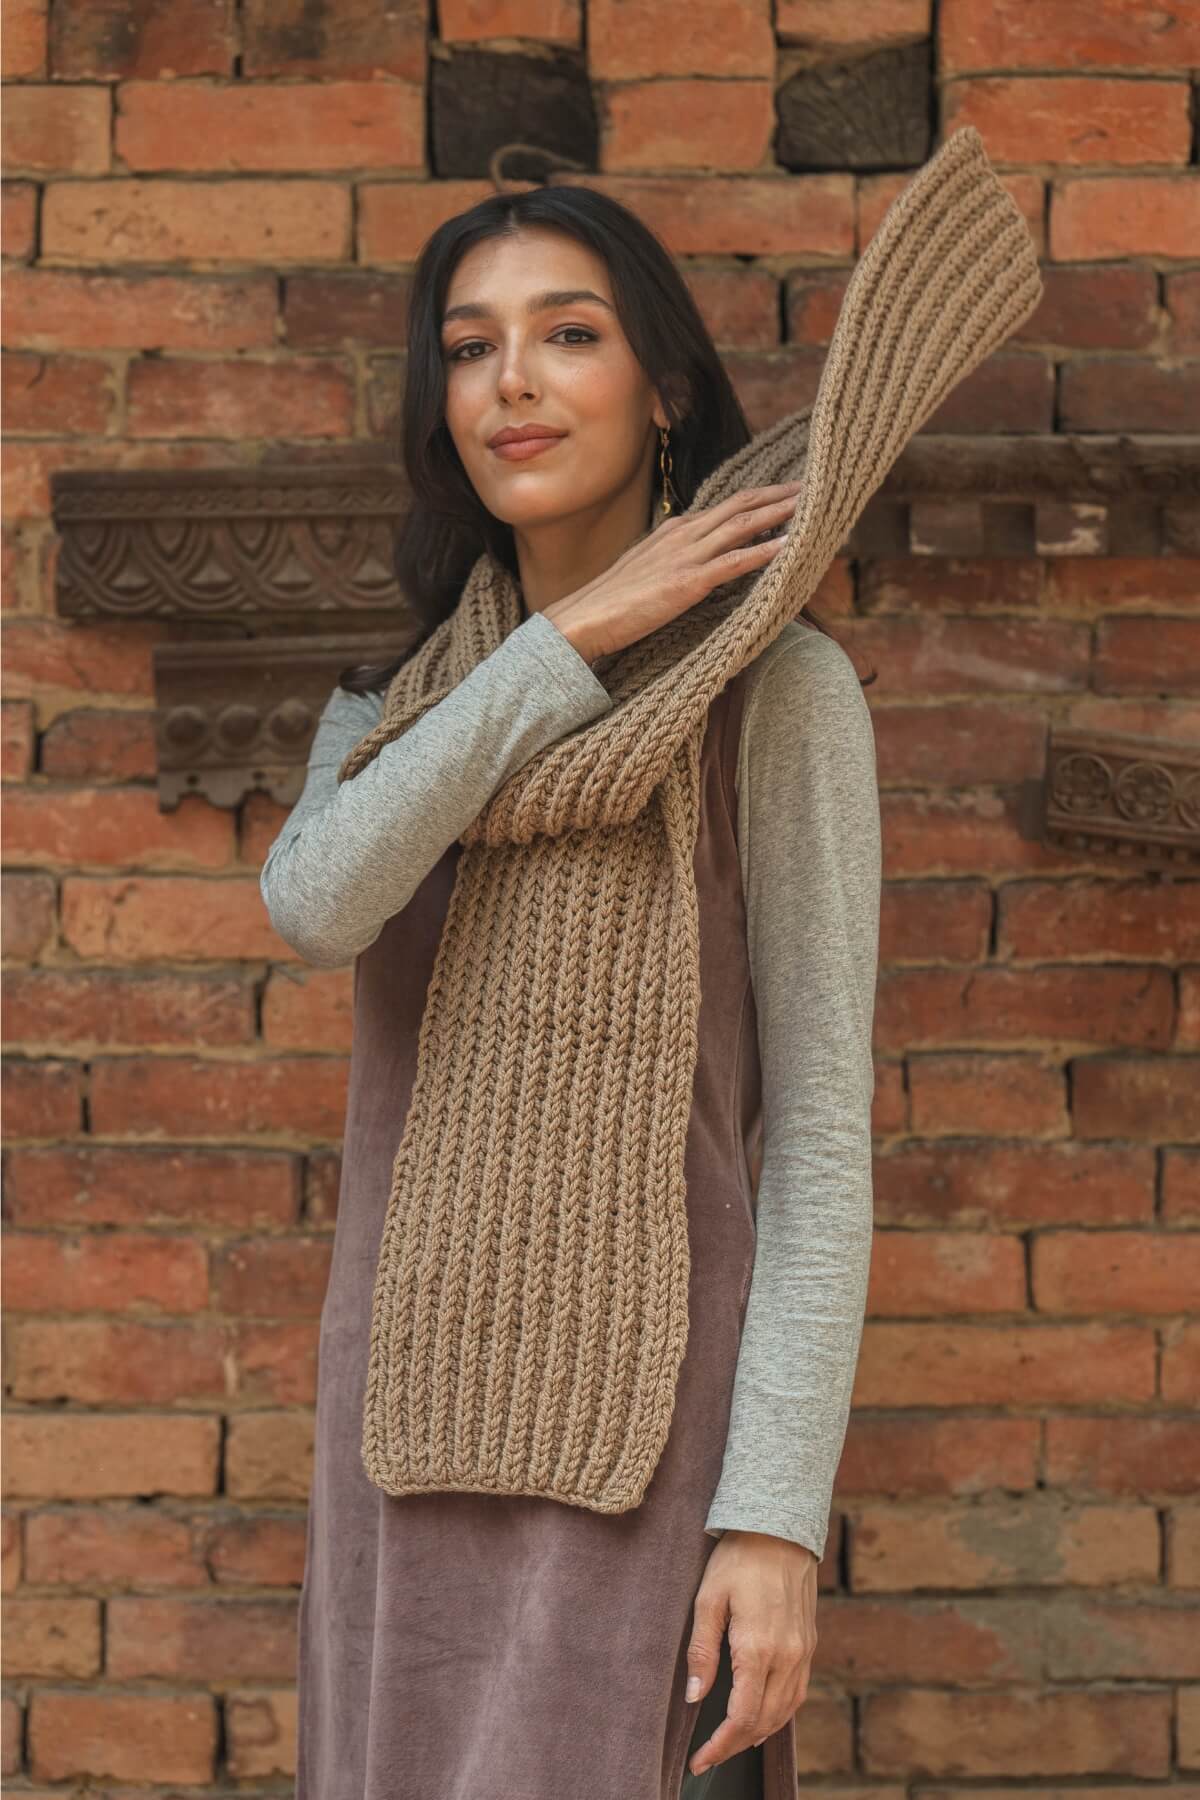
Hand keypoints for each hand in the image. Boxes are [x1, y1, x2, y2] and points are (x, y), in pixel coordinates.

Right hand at [543, 481, 803, 664]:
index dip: (760, 497)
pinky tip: (790, 546)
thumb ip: (675, 561)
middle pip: (741, 506)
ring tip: (811, 504)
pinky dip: (764, 551)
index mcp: (676, 530)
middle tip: (813, 485)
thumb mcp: (648, 570)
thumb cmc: (612, 602)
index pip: (726, 506)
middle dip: (779, 494)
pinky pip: (734, 562)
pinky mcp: (688, 582)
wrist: (583, 618)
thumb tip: (698, 565)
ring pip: (743, 526)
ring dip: (780, 513)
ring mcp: (686, 556)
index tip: (787, 491)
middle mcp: (684, 534)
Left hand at [685, 1528, 817, 1777]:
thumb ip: (701, 1650)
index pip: (741, 1717)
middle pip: (764, 1722)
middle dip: (735, 1745)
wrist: (780, 1528)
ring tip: (732, 1744)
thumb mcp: (708, 1599)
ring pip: (785, 1712)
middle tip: (709, 1757)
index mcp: (758, 1649)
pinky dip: (780, 1713)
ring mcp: (803, 1652)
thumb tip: (695, 1696)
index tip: (698, 1760)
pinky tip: (763, 1715)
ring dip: (759, 1733)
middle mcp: (787, 1657)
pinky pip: (797, 1693)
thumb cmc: (739, 1559)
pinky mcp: (809, 1643)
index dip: (719, 1745)